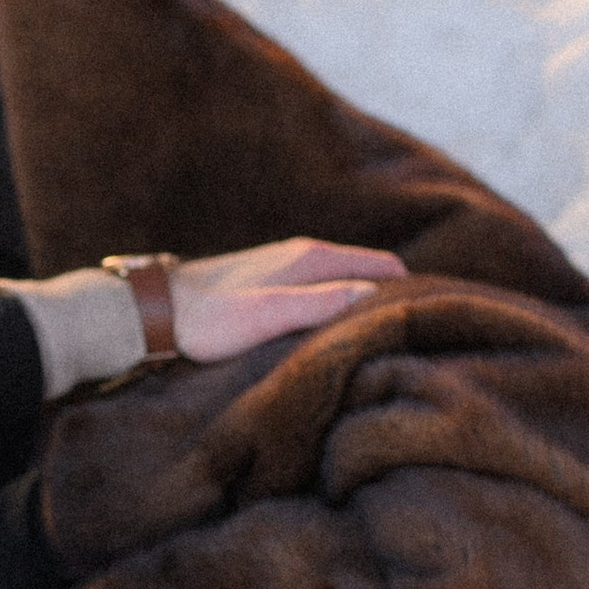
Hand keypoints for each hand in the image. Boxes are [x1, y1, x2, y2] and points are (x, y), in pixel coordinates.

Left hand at [167, 238, 409, 363]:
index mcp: (311, 257)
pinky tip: (337, 329)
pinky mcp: (268, 284)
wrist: (156, 310)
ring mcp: (285, 267)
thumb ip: (323, 302)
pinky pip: (320, 290)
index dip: (410, 288)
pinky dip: (338, 304)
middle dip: (392, 294)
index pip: (382, 265)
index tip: (432, 316)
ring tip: (384, 334)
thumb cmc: (210, 317)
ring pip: (343, 280)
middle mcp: (303, 254)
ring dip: (364, 300)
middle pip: (366, 270)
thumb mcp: (271, 314)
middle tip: (415, 331)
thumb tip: (375, 295)